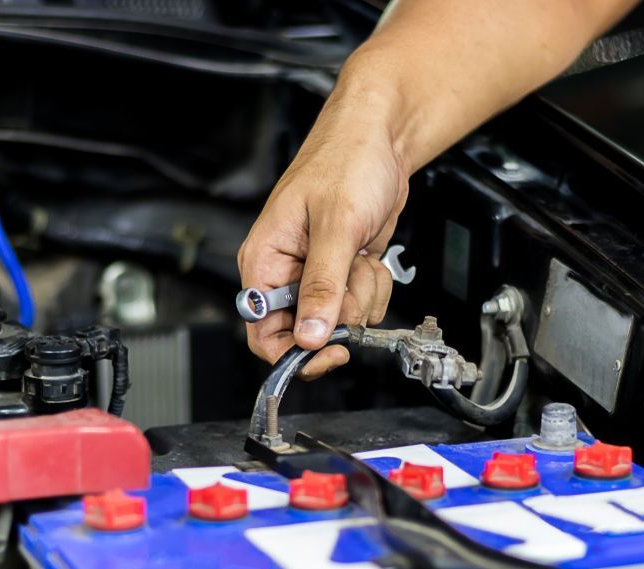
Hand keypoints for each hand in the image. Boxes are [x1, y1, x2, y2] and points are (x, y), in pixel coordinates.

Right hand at [237, 82, 408, 378]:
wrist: (380, 139)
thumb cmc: (346, 161)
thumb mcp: (335, 226)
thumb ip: (322, 286)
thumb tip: (309, 335)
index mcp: (263, 262)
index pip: (262, 332)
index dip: (294, 353)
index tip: (330, 351)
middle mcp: (284, 273)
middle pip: (304, 332)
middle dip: (339, 316)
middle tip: (353, 287)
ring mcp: (315, 274)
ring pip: (337, 321)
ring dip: (360, 298)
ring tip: (361, 258)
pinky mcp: (341, 272)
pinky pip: (357, 305)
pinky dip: (372, 288)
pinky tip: (370, 258)